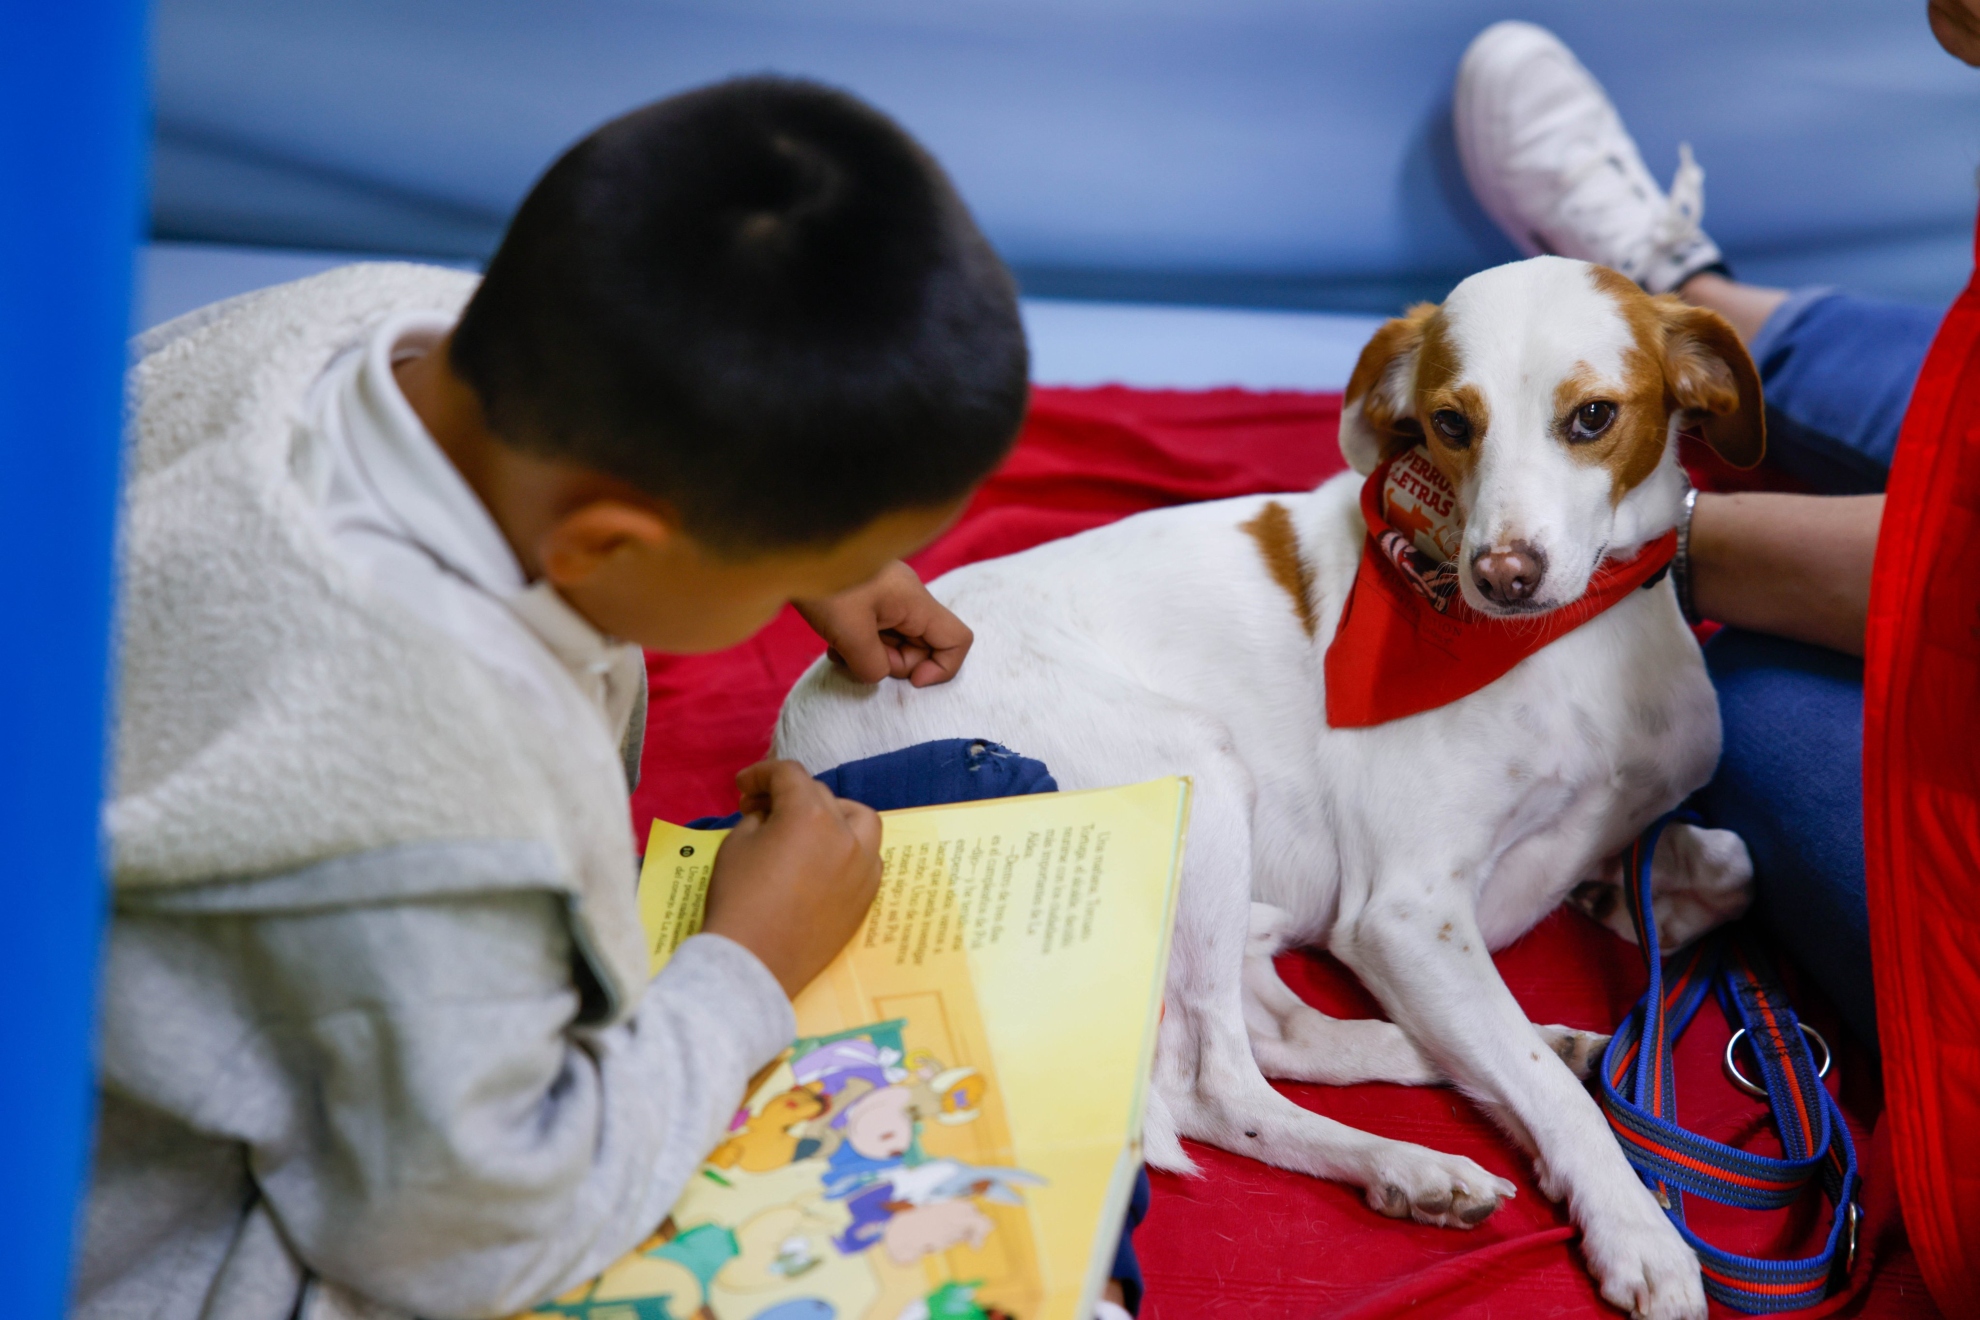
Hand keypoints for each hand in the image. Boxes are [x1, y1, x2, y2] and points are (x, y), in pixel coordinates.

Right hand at [701, 760, 881, 998]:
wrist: (753, 963)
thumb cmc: (738, 899)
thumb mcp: (737, 843)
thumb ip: (759, 817)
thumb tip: (771, 814)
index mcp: (812, 816)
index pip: (789, 775)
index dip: (761, 774)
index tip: (743, 787)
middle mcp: (848, 835)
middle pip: (821, 795)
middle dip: (789, 796)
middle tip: (760, 811)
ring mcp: (864, 867)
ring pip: (859, 821)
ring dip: (833, 814)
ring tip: (805, 828)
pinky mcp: (867, 896)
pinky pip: (866, 856)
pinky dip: (848, 848)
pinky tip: (821, 860)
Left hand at [793, 560, 972, 686]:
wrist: (786, 546)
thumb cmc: (822, 586)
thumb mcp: (849, 633)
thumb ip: (873, 665)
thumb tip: (878, 675)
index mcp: (915, 602)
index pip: (957, 640)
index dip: (942, 668)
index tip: (910, 681)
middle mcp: (908, 597)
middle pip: (924, 645)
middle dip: (895, 663)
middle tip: (859, 659)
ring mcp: (888, 596)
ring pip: (897, 640)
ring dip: (872, 655)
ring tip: (840, 650)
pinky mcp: (867, 597)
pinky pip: (877, 630)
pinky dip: (859, 644)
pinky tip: (833, 643)